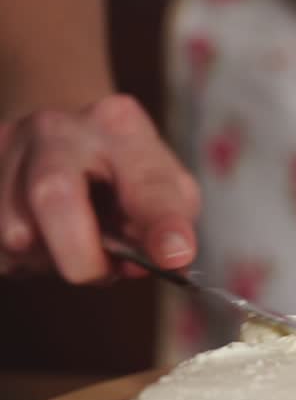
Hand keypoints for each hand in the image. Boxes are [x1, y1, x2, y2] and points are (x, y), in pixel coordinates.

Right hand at [0, 95, 198, 282]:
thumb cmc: (124, 173)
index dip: (162, 225)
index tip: (174, 257)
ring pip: (14, 231)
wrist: (62, 140)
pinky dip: (23, 258)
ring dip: (48, 260)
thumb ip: (168, 222)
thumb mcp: (166, 188)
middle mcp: (57, 128)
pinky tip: (41, 239)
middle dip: (80, 253)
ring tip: (72, 245)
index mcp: (119, 126)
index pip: (147, 181)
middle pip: (53, 195)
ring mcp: (6, 147)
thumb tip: (166, 259)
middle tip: (101, 273)